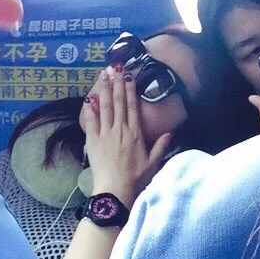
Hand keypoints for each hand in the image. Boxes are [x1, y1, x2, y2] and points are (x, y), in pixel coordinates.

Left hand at [82, 67, 171, 207]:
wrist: (115, 191)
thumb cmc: (135, 179)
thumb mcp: (153, 163)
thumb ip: (161, 146)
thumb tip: (171, 132)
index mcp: (135, 134)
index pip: (133, 107)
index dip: (130, 90)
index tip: (129, 76)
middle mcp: (120, 130)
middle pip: (118, 102)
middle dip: (116, 83)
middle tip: (114, 67)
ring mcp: (105, 134)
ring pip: (105, 107)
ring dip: (104, 89)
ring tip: (103, 75)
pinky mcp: (93, 141)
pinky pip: (91, 121)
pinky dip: (90, 108)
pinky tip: (89, 97)